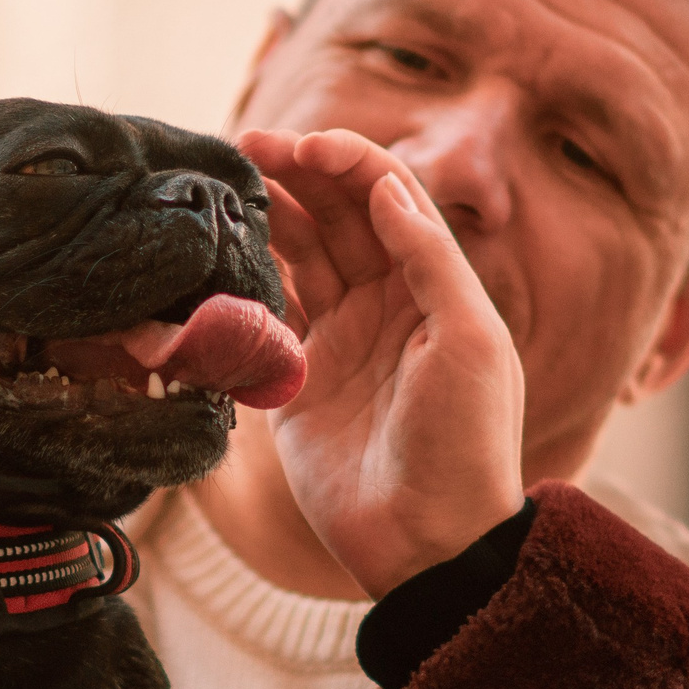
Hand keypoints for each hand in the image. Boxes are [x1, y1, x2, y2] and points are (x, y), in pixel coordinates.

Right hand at [237, 127, 526, 597]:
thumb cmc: (465, 445)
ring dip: (268, 213)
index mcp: (433, 286)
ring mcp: (339, 339)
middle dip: (296, 174)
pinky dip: (245, 276)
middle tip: (246, 148)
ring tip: (227, 184)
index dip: (347, 162)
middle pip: (336, 216)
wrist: (427, 542)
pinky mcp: (296, 380)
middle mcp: (385, 303)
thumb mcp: (467, 342)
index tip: (303, 147)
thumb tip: (388, 187)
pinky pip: (266, 313)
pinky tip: (221, 247)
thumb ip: (431, 260)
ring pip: (298, 254)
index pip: (388, 197)